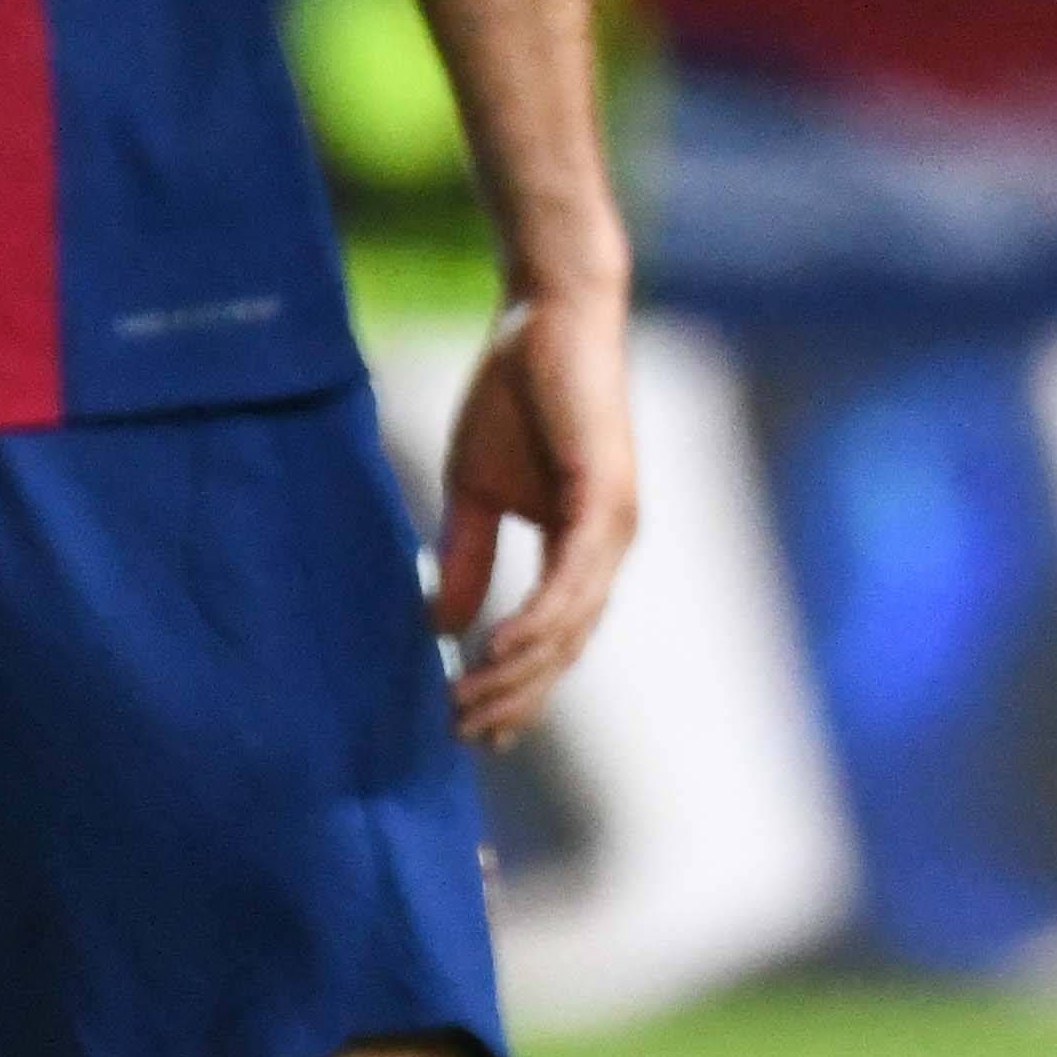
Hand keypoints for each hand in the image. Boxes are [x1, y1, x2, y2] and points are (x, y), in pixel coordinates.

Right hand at [430, 283, 638, 747]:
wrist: (545, 321)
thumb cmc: (515, 398)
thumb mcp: (475, 493)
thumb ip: (467, 558)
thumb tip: (442, 629)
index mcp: (579, 548)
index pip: (553, 638)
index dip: (517, 688)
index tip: (471, 733)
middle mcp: (605, 545)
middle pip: (565, 646)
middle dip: (514, 696)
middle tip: (460, 735)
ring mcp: (613, 523)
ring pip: (571, 622)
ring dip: (520, 670)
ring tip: (468, 705)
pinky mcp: (607, 494)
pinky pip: (575, 573)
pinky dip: (542, 615)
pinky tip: (500, 648)